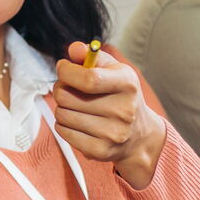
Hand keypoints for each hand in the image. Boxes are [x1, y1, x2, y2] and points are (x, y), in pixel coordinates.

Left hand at [52, 42, 168, 189]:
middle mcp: (123, 110)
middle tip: (68, 88)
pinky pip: (63, 132)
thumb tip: (74, 50)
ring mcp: (112, 133)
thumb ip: (92, 56)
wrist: (139, 135)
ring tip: (75, 106)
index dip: (67, 72)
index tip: (63, 69)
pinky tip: (77, 121)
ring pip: (62, 114)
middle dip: (61, 89)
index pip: (89, 78)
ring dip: (62, 107)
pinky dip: (64, 124)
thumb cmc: (121, 96)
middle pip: (68, 97)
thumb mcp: (114, 70)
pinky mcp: (100, 150)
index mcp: (127, 84)